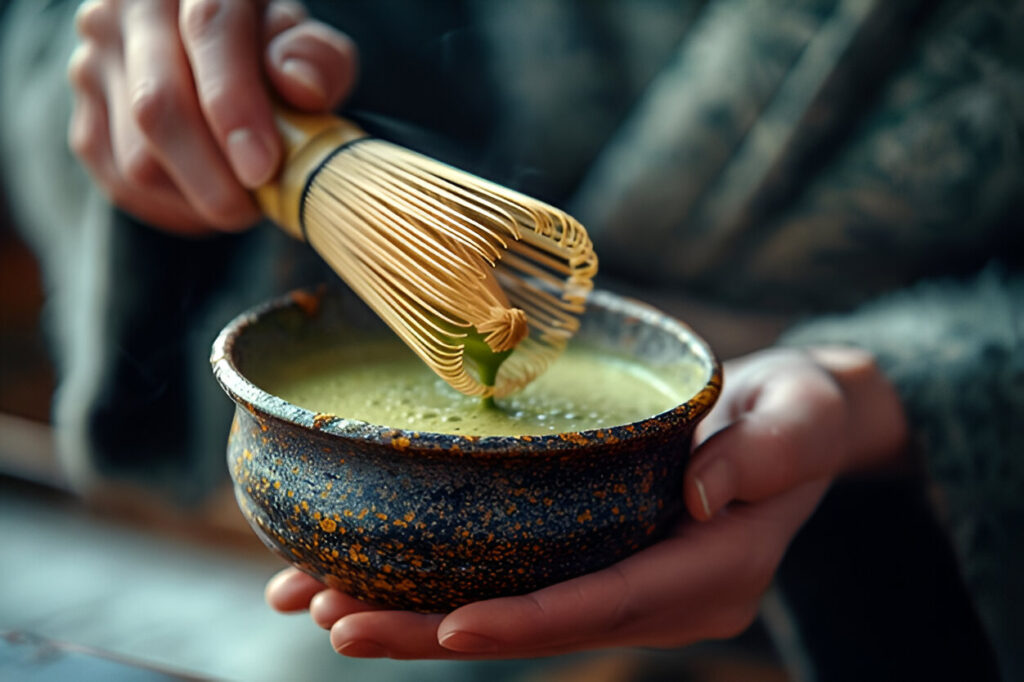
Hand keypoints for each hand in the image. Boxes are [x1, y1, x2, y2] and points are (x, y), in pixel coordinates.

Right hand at [67, 0, 357, 233]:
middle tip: (257, 208)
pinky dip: (174, 209)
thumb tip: (301, 87)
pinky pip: (123, 184)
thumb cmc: (266, 50)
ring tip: (243, 198)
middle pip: (158, 105)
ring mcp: (94, 64)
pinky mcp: (84, 119)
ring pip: (136, 157)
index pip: (208, 30)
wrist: (208, 58)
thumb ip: (316, 58)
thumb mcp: (303, 43)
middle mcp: (127, 12)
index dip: (235, 103)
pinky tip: (208, 200)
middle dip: (214, 174)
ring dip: (198, 198)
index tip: (262, 166)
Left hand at [264, 346, 907, 658]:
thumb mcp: (798, 421)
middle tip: (332, 620)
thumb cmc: (793, 417)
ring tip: (315, 597)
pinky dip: (437, 578)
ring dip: (412, 612)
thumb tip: (703, 499)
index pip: (611, 603)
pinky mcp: (592, 558)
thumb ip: (766, 456)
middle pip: (537, 624)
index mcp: (710, 574)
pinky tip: (360, 566)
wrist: (782, 424)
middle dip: (433, 630)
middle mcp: (656, 598)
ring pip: (509, 610)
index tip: (452, 625)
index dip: (532, 620)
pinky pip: (510, 578)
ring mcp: (620, 583)